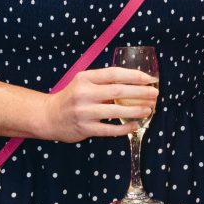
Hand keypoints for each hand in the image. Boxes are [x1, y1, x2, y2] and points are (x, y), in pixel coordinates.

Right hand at [41, 64, 159, 143]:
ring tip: (149, 109)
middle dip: (140, 92)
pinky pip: (109, 129)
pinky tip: (134, 125)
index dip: (134, 76)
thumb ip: (102, 82)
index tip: (149, 79)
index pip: (114, 74)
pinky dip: (124, 128)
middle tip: (155, 94)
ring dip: (136, 110)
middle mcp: (84, 93)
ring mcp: (84, 112)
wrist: (48, 116)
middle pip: (118, 91)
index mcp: (85, 78)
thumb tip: (133, 82)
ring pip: (116, 111)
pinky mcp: (85, 128)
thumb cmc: (71, 98)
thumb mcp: (83, 83)